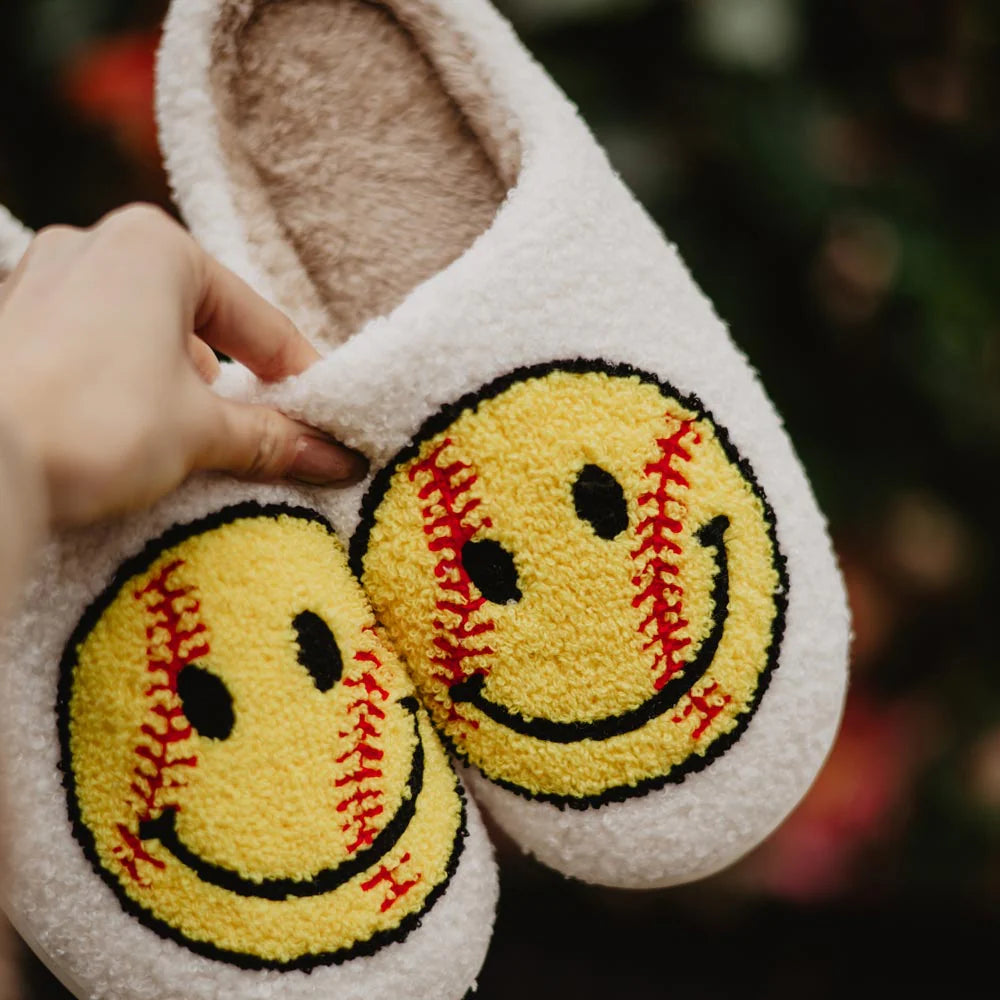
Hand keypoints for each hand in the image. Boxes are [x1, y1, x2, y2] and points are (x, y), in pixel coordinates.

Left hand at [0, 204, 363, 527]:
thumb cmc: (92, 424)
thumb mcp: (200, 432)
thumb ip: (271, 438)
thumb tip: (334, 458)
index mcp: (154, 248)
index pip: (256, 319)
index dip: (297, 373)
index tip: (323, 415)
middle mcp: (92, 246)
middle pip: (195, 320)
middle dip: (230, 378)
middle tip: (256, 431)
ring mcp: (39, 281)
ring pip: (138, 332)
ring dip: (174, 383)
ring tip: (186, 438)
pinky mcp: (8, 325)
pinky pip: (90, 348)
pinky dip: (121, 385)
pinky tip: (124, 430)